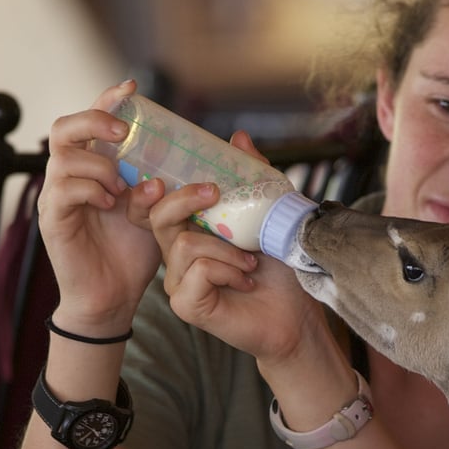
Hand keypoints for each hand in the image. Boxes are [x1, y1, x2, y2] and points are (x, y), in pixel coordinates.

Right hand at [38, 80, 164, 332]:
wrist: (113, 297)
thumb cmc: (134, 252)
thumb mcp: (155, 212)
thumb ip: (159, 187)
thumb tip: (170, 170)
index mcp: (95, 166)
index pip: (92, 120)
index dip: (107, 98)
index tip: (132, 87)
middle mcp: (70, 175)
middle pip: (63, 127)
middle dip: (94, 120)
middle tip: (122, 131)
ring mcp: (56, 196)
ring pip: (64, 157)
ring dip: (99, 165)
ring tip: (122, 187)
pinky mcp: (52, 219)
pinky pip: (64, 189)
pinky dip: (91, 189)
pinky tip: (110, 203)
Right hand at [150, 131, 327, 362]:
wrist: (296, 311)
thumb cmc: (280, 265)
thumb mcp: (267, 210)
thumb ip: (251, 175)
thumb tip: (238, 136)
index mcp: (188, 230)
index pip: (156, 203)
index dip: (152, 187)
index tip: (171, 175)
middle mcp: (176, 255)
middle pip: (159, 215)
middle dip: (186, 198)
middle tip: (215, 193)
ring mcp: (177, 281)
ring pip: (182, 244)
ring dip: (225, 248)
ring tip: (250, 260)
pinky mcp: (185, 304)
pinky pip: (196, 271)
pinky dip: (227, 270)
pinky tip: (245, 280)